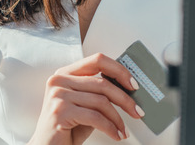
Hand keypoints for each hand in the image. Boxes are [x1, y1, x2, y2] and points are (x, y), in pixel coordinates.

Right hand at [28, 53, 143, 144]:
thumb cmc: (67, 128)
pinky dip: (110, 128)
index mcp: (65, 73)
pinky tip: (116, 135)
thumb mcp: (85, 105)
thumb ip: (98, 93)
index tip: (133, 84)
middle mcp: (59, 80)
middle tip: (137, 111)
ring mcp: (57, 95)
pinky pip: (95, 117)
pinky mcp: (59, 111)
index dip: (119, 70)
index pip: (97, 60)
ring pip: (101, 101)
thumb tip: (127, 88)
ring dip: (117, 119)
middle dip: (125, 100)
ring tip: (123, 130)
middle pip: (102, 83)